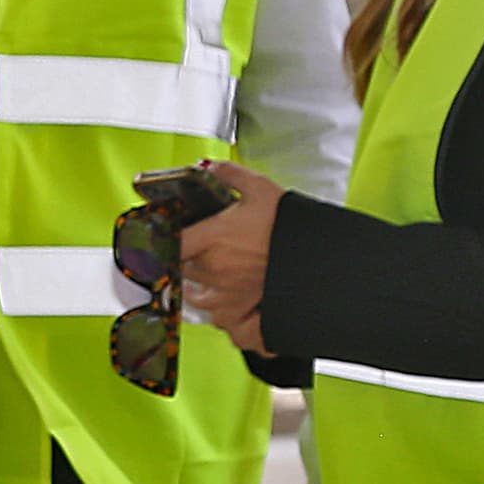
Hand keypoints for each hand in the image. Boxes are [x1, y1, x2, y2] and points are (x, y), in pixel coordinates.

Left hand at [177, 160, 284, 354]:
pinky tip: (219, 298)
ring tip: (208, 270)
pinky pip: (215, 316)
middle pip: (181, 266)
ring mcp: (226, 291)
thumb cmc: (291, 226)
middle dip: (186, 256)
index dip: (163, 240)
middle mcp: (215, 268)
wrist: (321, 257)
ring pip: (194, 291)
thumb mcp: (260, 189)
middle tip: (201, 246)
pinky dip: (214, 309)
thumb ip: (229, 174)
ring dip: (196, 282)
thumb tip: (207, 166)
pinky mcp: (241, 310)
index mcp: (213, 237)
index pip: (170, 242)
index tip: (163, 237)